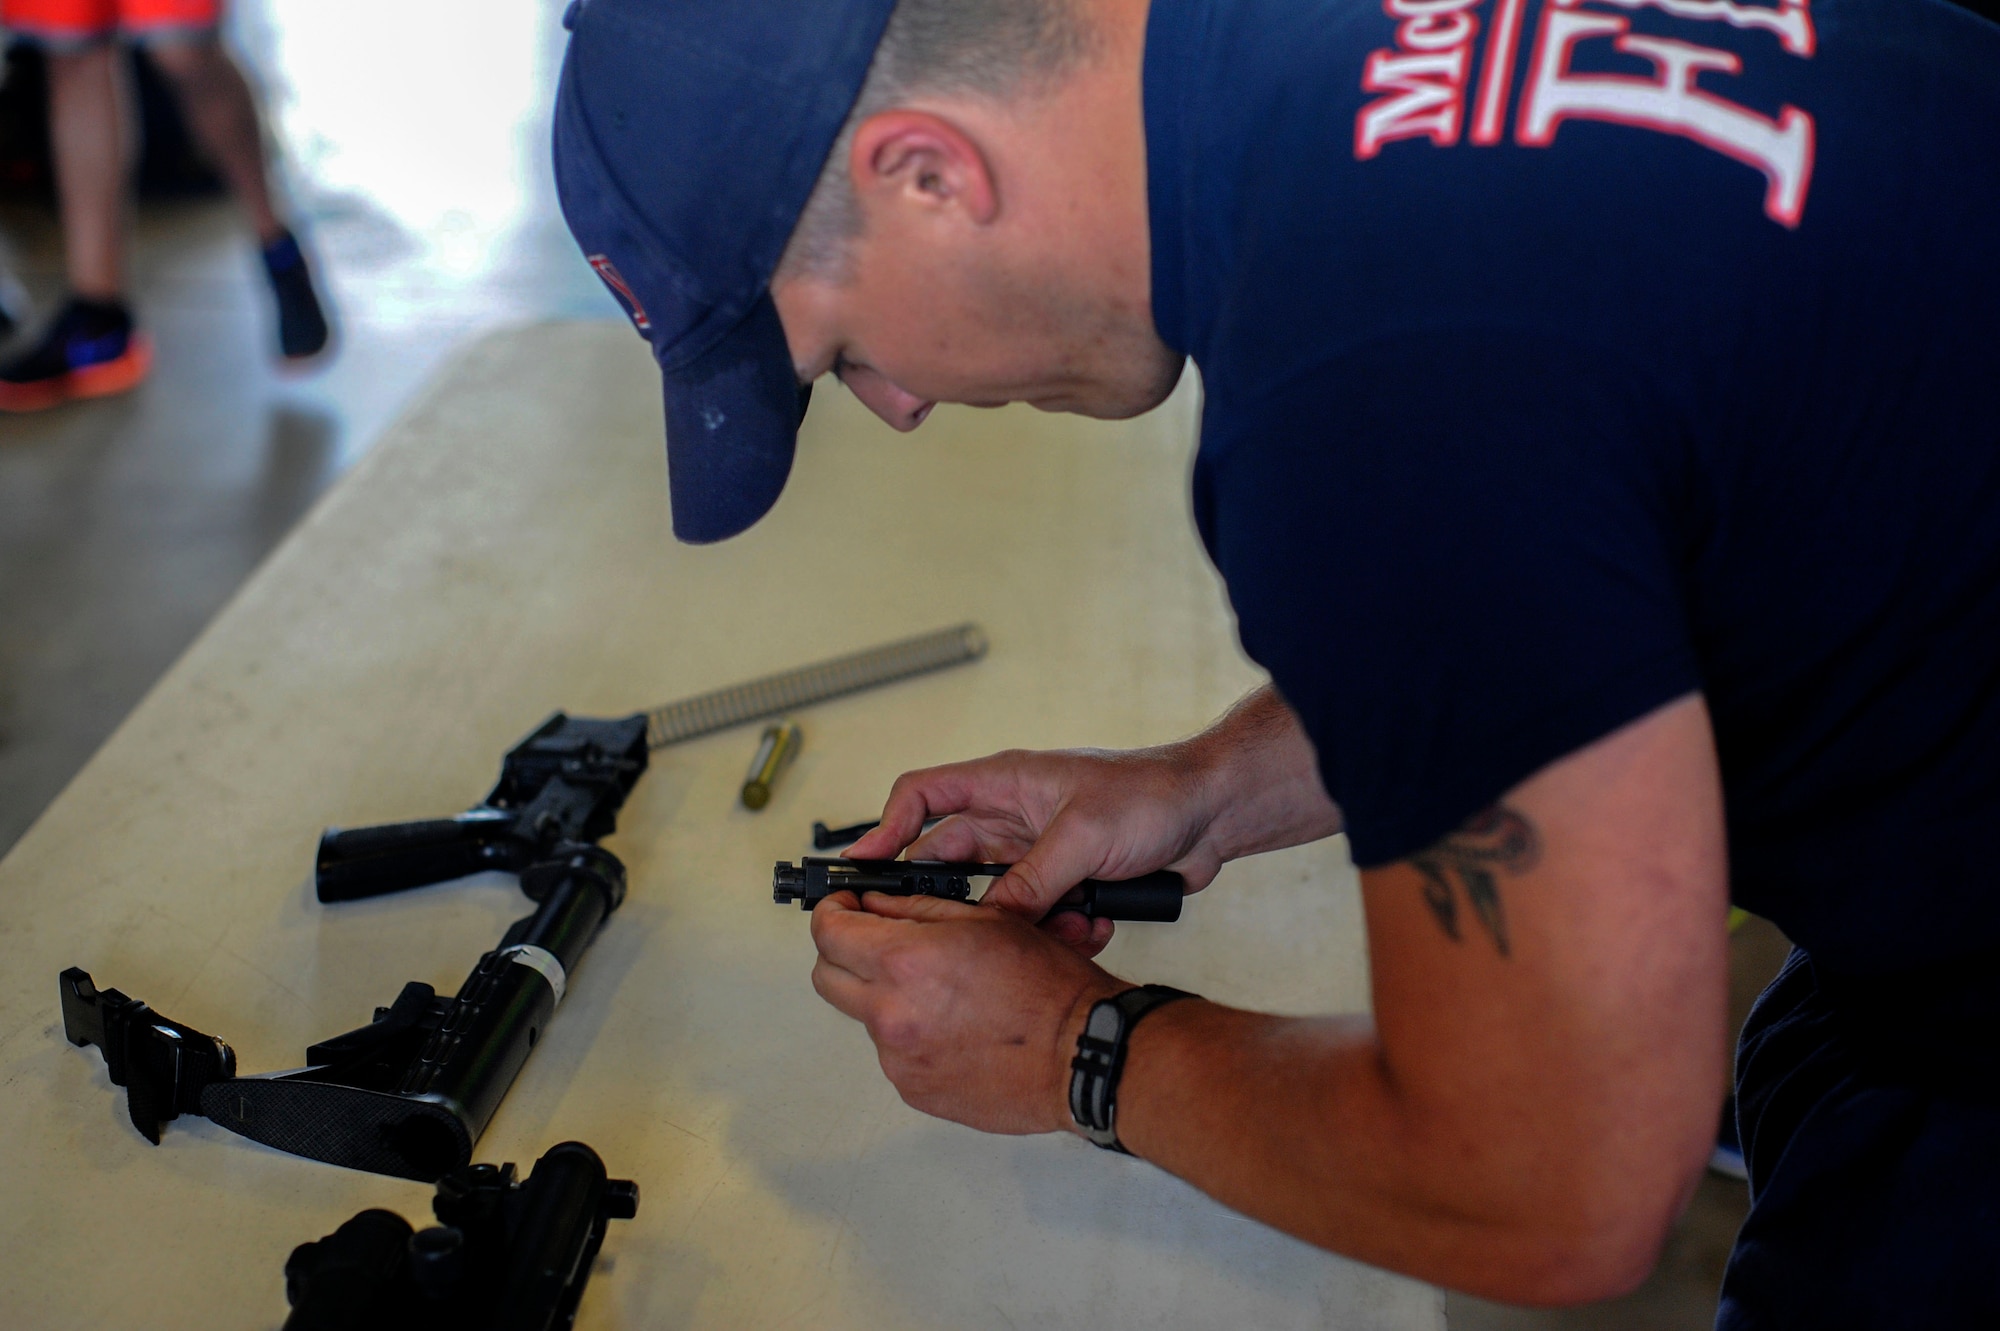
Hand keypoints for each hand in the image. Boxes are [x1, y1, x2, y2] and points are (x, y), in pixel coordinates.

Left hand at [810, 890, 1127, 1133]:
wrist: (1082, 1056)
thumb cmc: (1050, 988)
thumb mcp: (989, 921)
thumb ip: (918, 910)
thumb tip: (874, 906)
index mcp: (907, 962)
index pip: (827, 932)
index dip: (831, 913)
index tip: (843, 910)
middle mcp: (893, 1014)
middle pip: (826, 978)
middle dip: (843, 954)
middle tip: (875, 944)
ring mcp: (899, 1059)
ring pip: (866, 1017)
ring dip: (888, 998)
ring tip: (944, 993)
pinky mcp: (914, 1090)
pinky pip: (895, 1054)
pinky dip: (914, 1037)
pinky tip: (957, 1028)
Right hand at [845, 686, 1341, 951]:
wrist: (1213, 814)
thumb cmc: (1150, 794)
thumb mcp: (1082, 836)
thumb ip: (1031, 881)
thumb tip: (990, 922)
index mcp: (1004, 783)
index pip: (923, 795)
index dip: (887, 828)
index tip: (863, 869)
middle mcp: (1013, 817)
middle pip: (951, 859)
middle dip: (952, 899)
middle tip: (938, 933)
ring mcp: (1040, 851)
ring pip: (999, 900)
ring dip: (1019, 923)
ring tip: (1051, 928)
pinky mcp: (1068, 882)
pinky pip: (1040, 917)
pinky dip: (1059, 931)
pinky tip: (1090, 929)